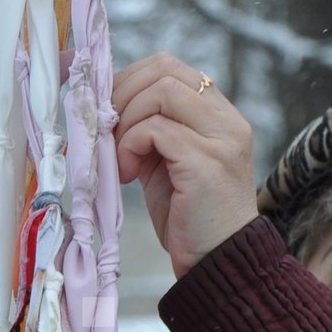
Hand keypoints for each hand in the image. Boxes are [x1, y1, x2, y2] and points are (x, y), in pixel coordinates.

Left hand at [112, 54, 258, 275]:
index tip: (108, 110)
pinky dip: (130, 145)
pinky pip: (156, 128)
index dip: (131, 80)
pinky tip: (127, 174)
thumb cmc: (190, 219)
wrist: (218, 263)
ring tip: (120, 158)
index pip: (172, 68)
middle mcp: (227, 121)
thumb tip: (104, 106)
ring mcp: (222, 139)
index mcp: (219, 116)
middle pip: (166, 70)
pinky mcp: (207, 162)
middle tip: (108, 131)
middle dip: (123, 94)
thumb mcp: (166, 164)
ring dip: (126, 120)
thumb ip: (148, 131)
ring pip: (161, 91)